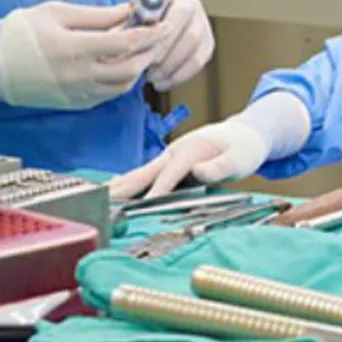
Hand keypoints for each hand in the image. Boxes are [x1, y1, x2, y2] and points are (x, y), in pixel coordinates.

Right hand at [0, 0, 161, 109]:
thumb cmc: (21, 32)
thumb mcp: (57, 12)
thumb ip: (96, 15)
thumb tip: (127, 12)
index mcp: (74, 48)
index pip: (126, 44)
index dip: (149, 34)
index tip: (163, 25)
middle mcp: (79, 76)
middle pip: (130, 68)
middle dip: (149, 52)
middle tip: (157, 38)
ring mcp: (77, 94)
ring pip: (122, 86)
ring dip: (137, 69)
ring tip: (141, 51)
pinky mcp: (73, 104)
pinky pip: (107, 95)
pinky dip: (121, 82)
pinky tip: (122, 66)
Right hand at [109, 93, 312, 200]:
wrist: (244, 134)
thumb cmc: (244, 148)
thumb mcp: (239, 158)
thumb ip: (220, 166)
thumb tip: (199, 172)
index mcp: (190, 151)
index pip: (169, 175)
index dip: (155, 191)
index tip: (140, 207)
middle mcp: (174, 152)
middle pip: (145, 172)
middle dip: (124, 188)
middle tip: (101, 202)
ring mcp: (169, 156)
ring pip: (140, 172)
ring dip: (119, 185)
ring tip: (97, 199)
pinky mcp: (168, 162)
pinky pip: (145, 174)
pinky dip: (127, 182)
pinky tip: (113, 191)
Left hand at [131, 0, 214, 90]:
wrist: (156, 6)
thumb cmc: (140, 7)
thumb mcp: (131, 4)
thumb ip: (130, 15)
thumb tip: (125, 31)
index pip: (174, 18)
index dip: (159, 39)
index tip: (142, 52)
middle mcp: (193, 5)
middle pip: (189, 38)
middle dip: (165, 57)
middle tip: (145, 70)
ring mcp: (203, 24)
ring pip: (195, 54)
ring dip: (172, 69)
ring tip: (151, 77)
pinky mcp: (206, 43)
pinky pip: (197, 63)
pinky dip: (179, 76)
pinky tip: (161, 82)